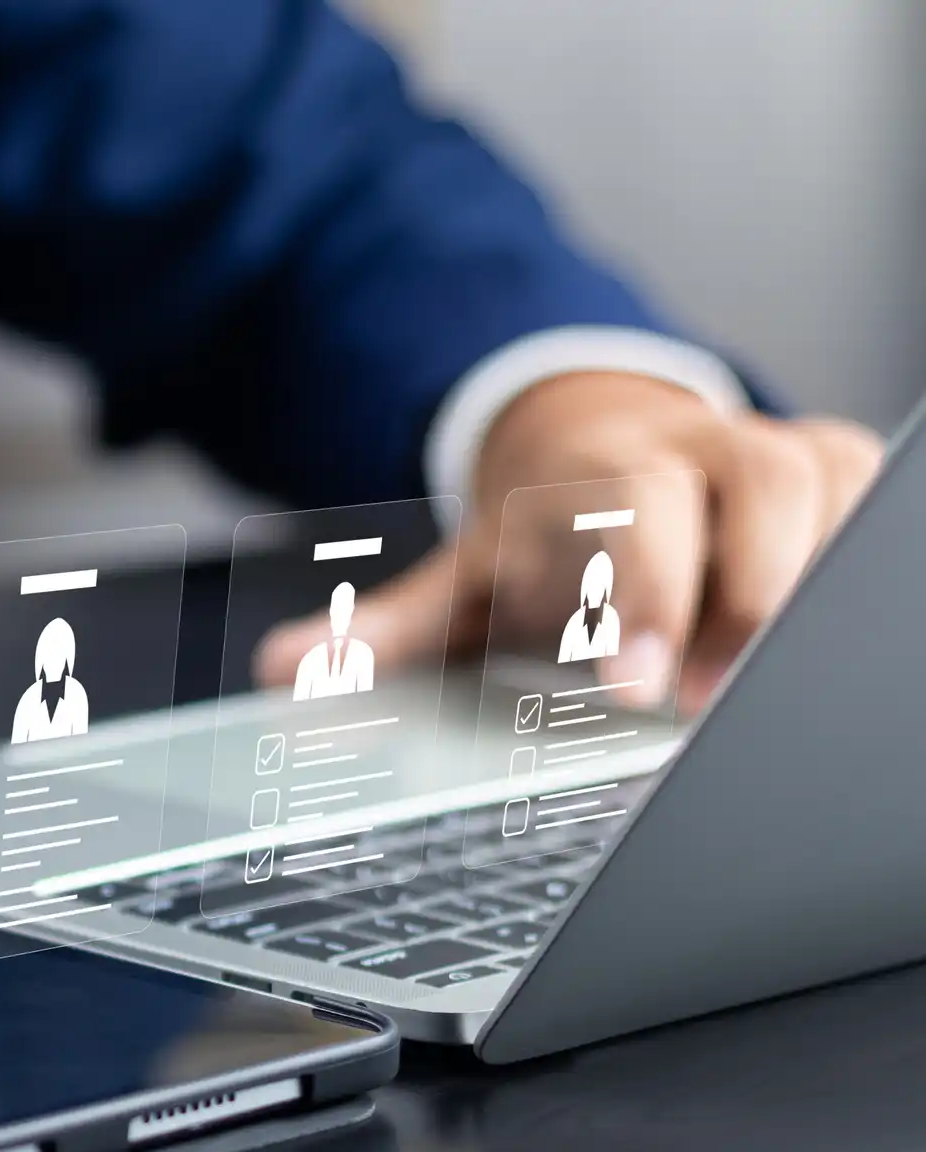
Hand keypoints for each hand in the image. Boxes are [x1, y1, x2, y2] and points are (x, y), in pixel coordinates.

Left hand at [256, 373, 883, 711]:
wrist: (600, 454)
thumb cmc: (542, 540)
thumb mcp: (462, 583)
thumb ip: (385, 630)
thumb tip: (285, 671)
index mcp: (600, 466)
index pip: (631, 514)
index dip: (638, 593)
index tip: (627, 681)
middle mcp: (701, 447)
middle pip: (758, 494)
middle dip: (743, 598)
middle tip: (704, 703)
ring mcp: (781, 456)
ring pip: (833, 505)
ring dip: (810, 595)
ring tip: (771, 693)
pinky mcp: (840, 477)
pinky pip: (872, 523)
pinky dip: (856, 583)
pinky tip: (829, 653)